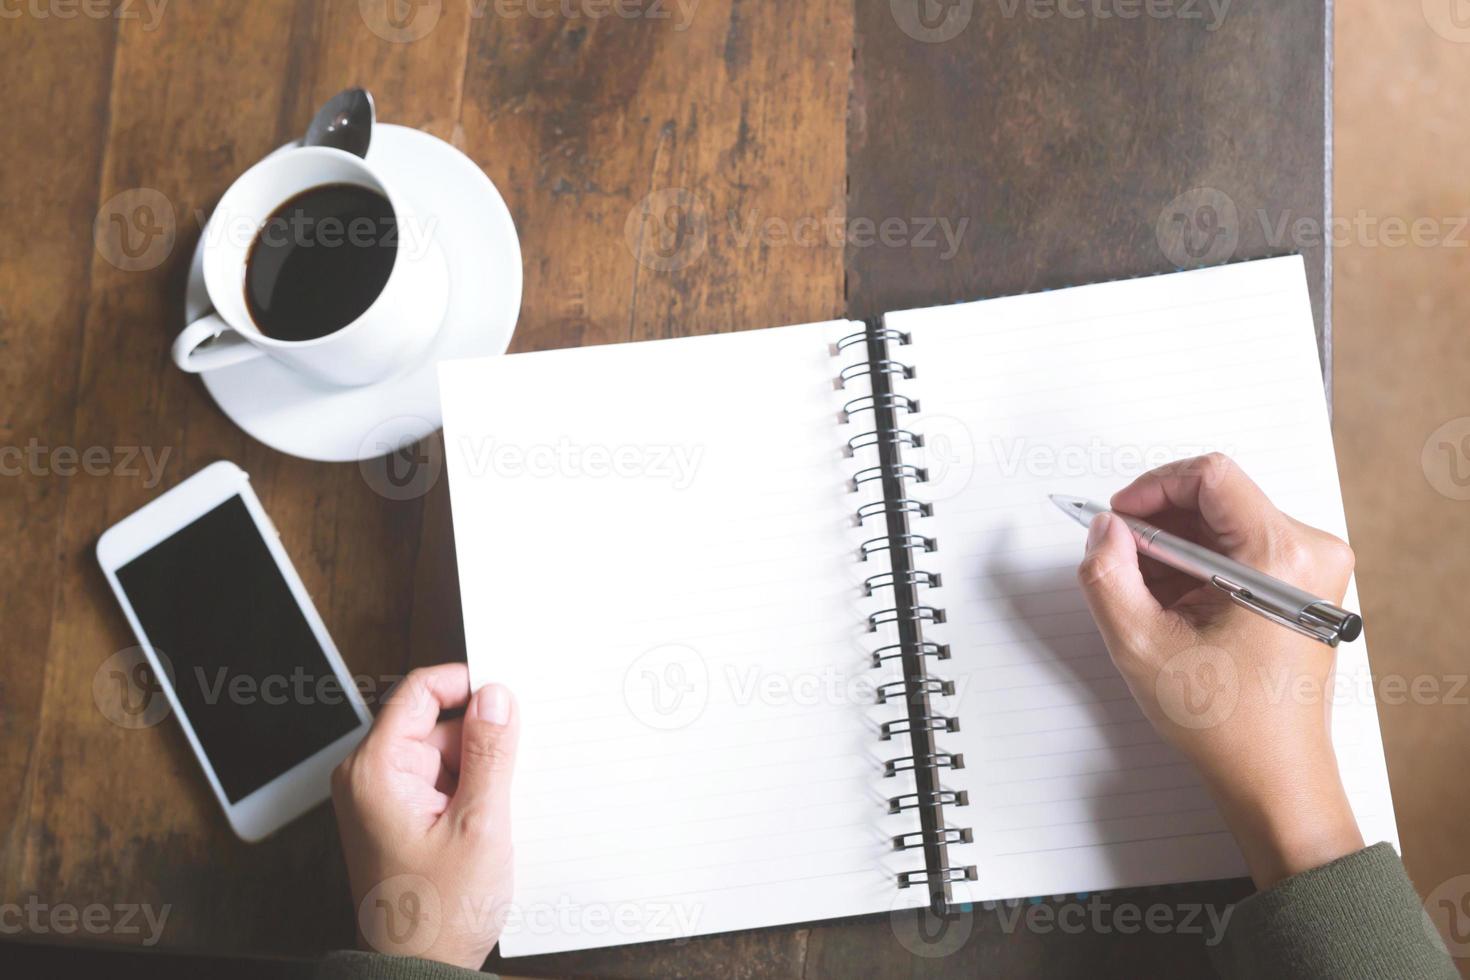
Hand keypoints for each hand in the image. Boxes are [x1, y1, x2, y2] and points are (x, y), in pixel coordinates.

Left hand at [331, 664, 517, 968]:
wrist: (420, 972)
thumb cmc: (437, 913)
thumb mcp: (479, 825)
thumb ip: (489, 753)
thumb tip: (496, 697)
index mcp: (376, 769)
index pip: (418, 691)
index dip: (467, 685)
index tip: (507, 695)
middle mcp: (370, 777)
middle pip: (435, 723)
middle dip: (479, 742)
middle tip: (509, 776)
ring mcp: (383, 798)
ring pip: (443, 753)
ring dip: (477, 772)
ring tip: (494, 816)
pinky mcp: (399, 817)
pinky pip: (441, 782)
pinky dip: (469, 793)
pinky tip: (486, 824)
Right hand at [1074, 453, 1363, 888]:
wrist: (1274, 777)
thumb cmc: (1227, 724)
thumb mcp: (1141, 646)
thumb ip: (1107, 575)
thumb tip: (1104, 530)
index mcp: (1282, 558)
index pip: (1210, 476)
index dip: (1152, 488)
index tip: (1118, 519)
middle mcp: (1310, 553)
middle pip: (1216, 498)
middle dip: (1159, 526)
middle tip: (1124, 565)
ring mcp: (1312, 569)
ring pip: (1224, 522)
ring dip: (1175, 549)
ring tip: (1150, 599)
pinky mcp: (1303, 586)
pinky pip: (1239, 547)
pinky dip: (1197, 566)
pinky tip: (1175, 607)